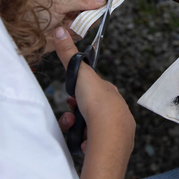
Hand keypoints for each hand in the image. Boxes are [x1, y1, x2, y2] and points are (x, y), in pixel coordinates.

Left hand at [36, 0, 107, 52]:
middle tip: (83, 16)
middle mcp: (74, 1)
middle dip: (92, 12)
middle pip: (96, 5)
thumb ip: (82, 1)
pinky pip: (84, 31)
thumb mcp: (59, 3)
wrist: (25, 35)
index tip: (105, 4)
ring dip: (83, 23)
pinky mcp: (74, 30)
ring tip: (69, 24)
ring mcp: (74, 16)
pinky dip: (77, 32)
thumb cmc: (35, 13)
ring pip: (92, 20)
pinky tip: (65, 30)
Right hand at [52, 27, 134, 159]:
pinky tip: (81, 142)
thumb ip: (68, 54)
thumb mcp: (80, 74)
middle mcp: (118, 112)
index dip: (80, 93)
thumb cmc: (97, 104)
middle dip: (77, 112)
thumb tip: (60, 30)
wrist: (108, 136)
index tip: (71, 97)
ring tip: (75, 128)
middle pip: (92, 111)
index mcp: (112, 95)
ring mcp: (117, 131)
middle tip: (72, 114)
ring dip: (78, 127)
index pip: (95, 91)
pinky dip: (84, 142)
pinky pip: (94, 144)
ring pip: (91, 128)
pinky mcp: (113, 148)